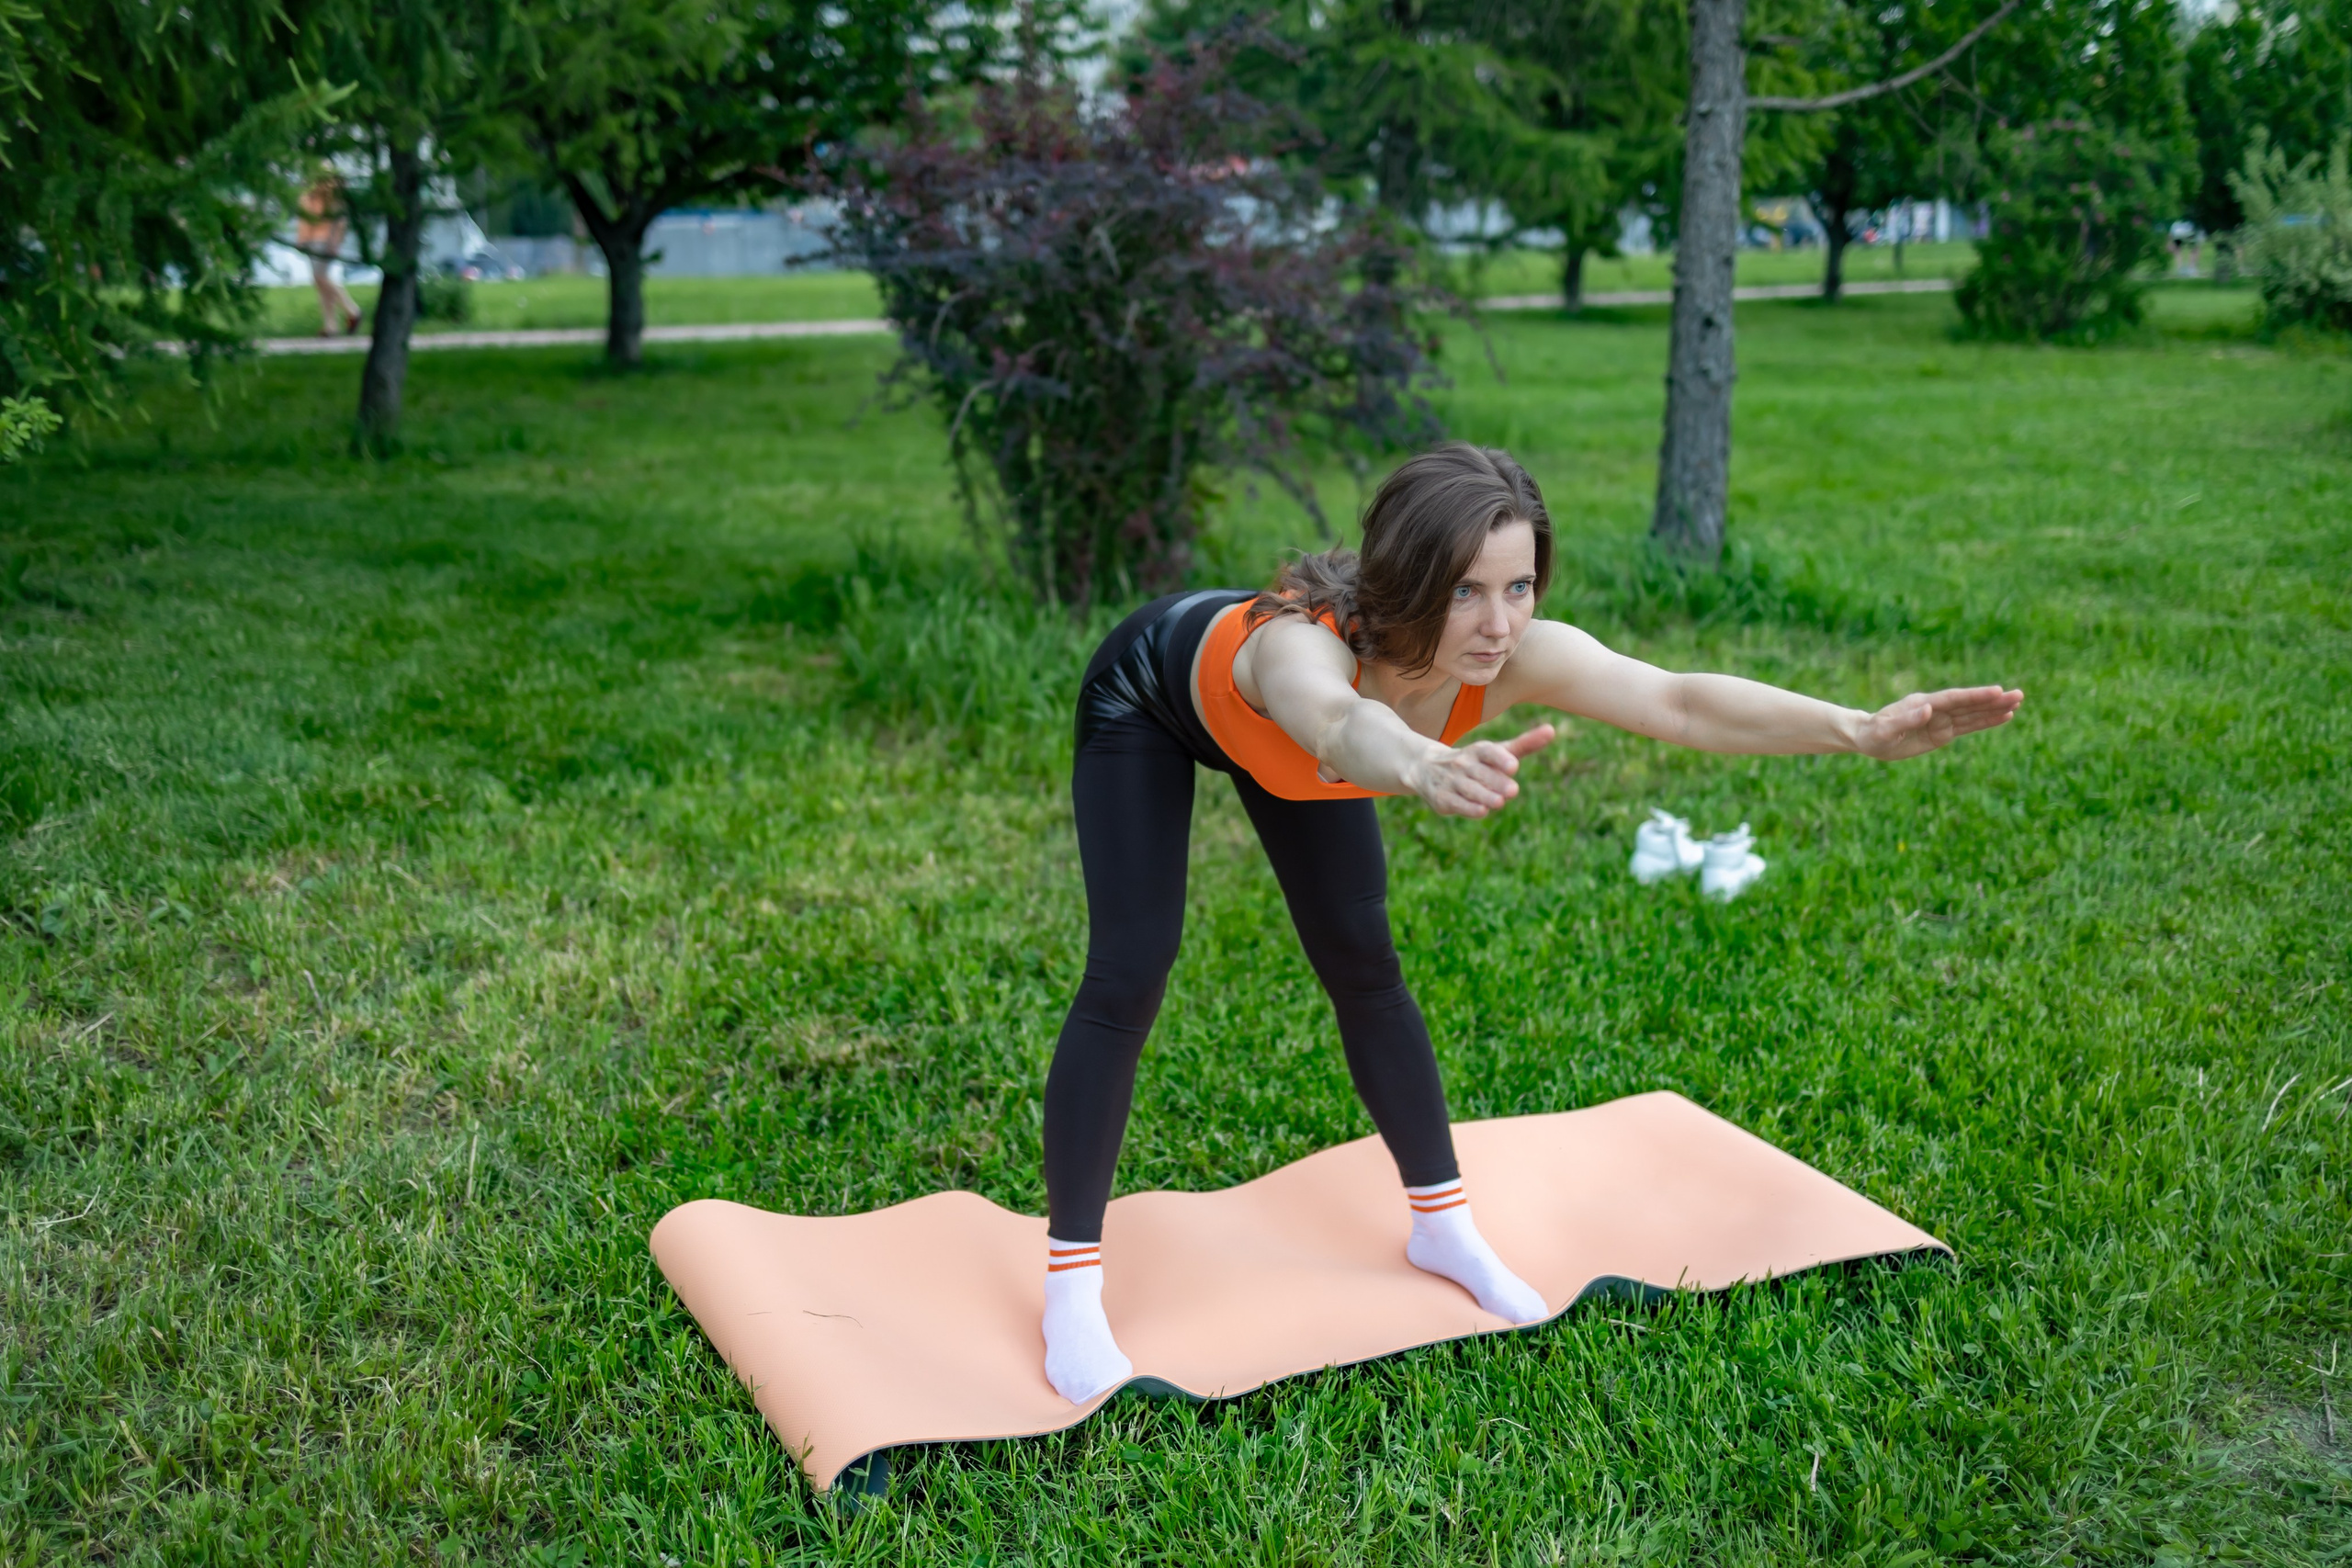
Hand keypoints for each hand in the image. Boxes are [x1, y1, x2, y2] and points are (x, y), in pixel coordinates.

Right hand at [1410, 724, 1555, 817]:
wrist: (1426, 768)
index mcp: (1478, 750)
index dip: (1500, 758)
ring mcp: (1451, 781)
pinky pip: (1457, 804)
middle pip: (1481, 774)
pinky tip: (1482, 810)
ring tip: (1499, 802)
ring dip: (1484, 796)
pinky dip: (1469, 808)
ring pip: (1470, 790)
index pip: (1488, 751)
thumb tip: (1552, 730)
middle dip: (1496, 782)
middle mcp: (1463, 764)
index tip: (1514, 766)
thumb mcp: (1497, 751)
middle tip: (1513, 790)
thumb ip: (1525, 744)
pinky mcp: (1442, 799)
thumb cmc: (1474, 761)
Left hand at [1854, 686, 2022, 760]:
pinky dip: (1986, 721)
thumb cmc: (1874, 734)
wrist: (1868, 738)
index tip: (1997, 691)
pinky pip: (1968, 726)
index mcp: (1923, 703)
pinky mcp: (1943, 732)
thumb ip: (1905, 720)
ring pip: (1973, 714)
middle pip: (1969, 703)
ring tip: (2018, 703)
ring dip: (1995, 709)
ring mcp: (1941, 720)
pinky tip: (2003, 716)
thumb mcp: (1885, 730)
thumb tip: (1928, 709)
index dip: (1975, 695)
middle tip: (2019, 695)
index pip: (1954, 698)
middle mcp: (1936, 709)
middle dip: (1993, 700)